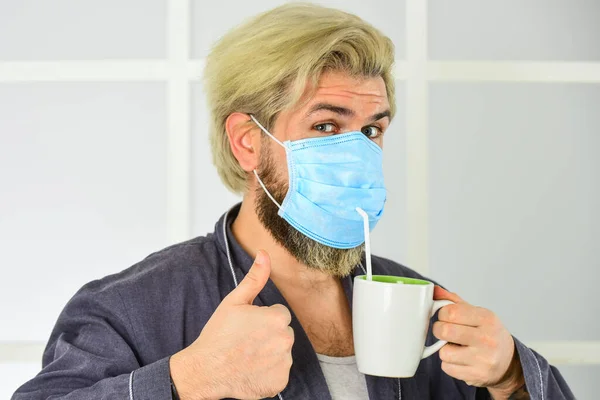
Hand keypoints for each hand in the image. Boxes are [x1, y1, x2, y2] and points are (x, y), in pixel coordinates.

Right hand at [170, 250, 293, 399]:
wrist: (205, 370)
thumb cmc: (218, 334)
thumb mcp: (235, 301)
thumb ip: (255, 277)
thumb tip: (264, 254)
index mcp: (278, 319)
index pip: (279, 315)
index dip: (262, 319)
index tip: (247, 327)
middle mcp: (286, 341)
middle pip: (283, 333)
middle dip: (269, 335)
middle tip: (246, 341)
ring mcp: (284, 364)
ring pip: (282, 352)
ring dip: (269, 354)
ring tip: (247, 356)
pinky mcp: (280, 382)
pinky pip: (279, 372)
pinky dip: (268, 373)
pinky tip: (251, 369)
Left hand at [433, 286, 524, 397]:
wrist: (508, 362)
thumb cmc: (488, 334)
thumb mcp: (476, 314)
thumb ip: (453, 302)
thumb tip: (433, 290)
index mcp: (487, 318)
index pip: (451, 311)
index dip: (442, 314)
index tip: (445, 317)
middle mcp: (487, 339)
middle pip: (444, 331)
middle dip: (439, 330)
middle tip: (445, 332)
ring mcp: (483, 359)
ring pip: (443, 352)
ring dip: (444, 350)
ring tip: (456, 347)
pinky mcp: (477, 376)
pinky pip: (447, 368)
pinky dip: (449, 364)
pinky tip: (460, 360)